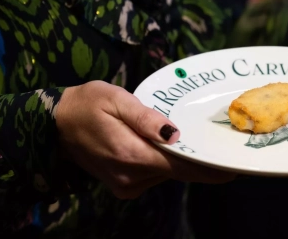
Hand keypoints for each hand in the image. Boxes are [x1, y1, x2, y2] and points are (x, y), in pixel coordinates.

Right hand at [55, 81, 233, 198]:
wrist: (54, 124)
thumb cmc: (86, 104)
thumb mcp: (116, 99)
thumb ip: (146, 118)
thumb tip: (175, 134)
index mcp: (131, 155)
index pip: (181, 166)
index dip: (209, 168)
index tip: (233, 168)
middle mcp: (130, 177)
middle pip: (177, 171)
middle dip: (199, 160)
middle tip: (222, 147)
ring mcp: (125, 185)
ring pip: (167, 173)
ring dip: (180, 159)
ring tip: (194, 140)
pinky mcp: (123, 186)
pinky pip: (154, 175)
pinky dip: (164, 162)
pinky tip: (166, 146)